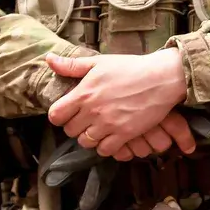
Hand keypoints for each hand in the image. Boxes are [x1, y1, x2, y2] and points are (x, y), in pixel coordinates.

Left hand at [46, 49, 190, 158]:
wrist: (161, 78)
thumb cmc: (130, 68)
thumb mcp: (99, 62)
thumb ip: (72, 65)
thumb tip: (49, 59)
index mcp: (83, 93)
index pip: (56, 115)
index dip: (59, 116)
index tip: (68, 113)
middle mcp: (93, 111)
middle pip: (70, 131)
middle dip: (76, 127)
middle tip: (86, 121)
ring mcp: (109, 124)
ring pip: (86, 143)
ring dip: (90, 138)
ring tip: (98, 130)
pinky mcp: (125, 134)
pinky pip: (106, 150)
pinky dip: (106, 147)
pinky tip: (111, 137)